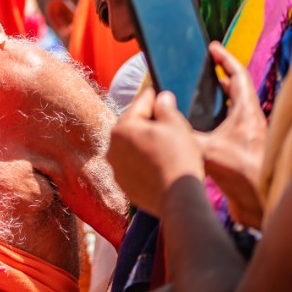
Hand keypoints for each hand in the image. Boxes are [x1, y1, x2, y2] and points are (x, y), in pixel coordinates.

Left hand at [108, 89, 204, 216]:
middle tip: (167, 121)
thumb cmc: (178, 158)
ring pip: (131, 146)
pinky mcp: (123, 184)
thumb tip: (161, 97)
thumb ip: (165, 107)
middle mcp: (112, 146)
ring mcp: (116, 167)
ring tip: (165, 144)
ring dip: (144, 142)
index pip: (140, 103)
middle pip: (132, 125)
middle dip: (148, 121)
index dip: (155, 97)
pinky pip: (133, 165)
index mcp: (122, 127)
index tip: (161, 92)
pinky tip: (159, 163)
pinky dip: (143, 161)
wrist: (179, 198)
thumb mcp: (176, 125)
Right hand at [197, 43, 266, 228]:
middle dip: (219, 81)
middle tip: (202, 73)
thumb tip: (164, 119)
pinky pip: (228, 131)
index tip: (212, 47)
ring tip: (196, 100)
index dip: (225, 59)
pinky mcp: (243, 154)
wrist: (262, 204)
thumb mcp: (206, 147)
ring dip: (217, 104)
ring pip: (233, 112)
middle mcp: (251, 122)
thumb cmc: (243, 173)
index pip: (238, 75)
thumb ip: (183, 132)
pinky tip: (199, 132)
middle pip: (237, 92)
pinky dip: (215, 125)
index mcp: (247, 112)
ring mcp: (249, 138)